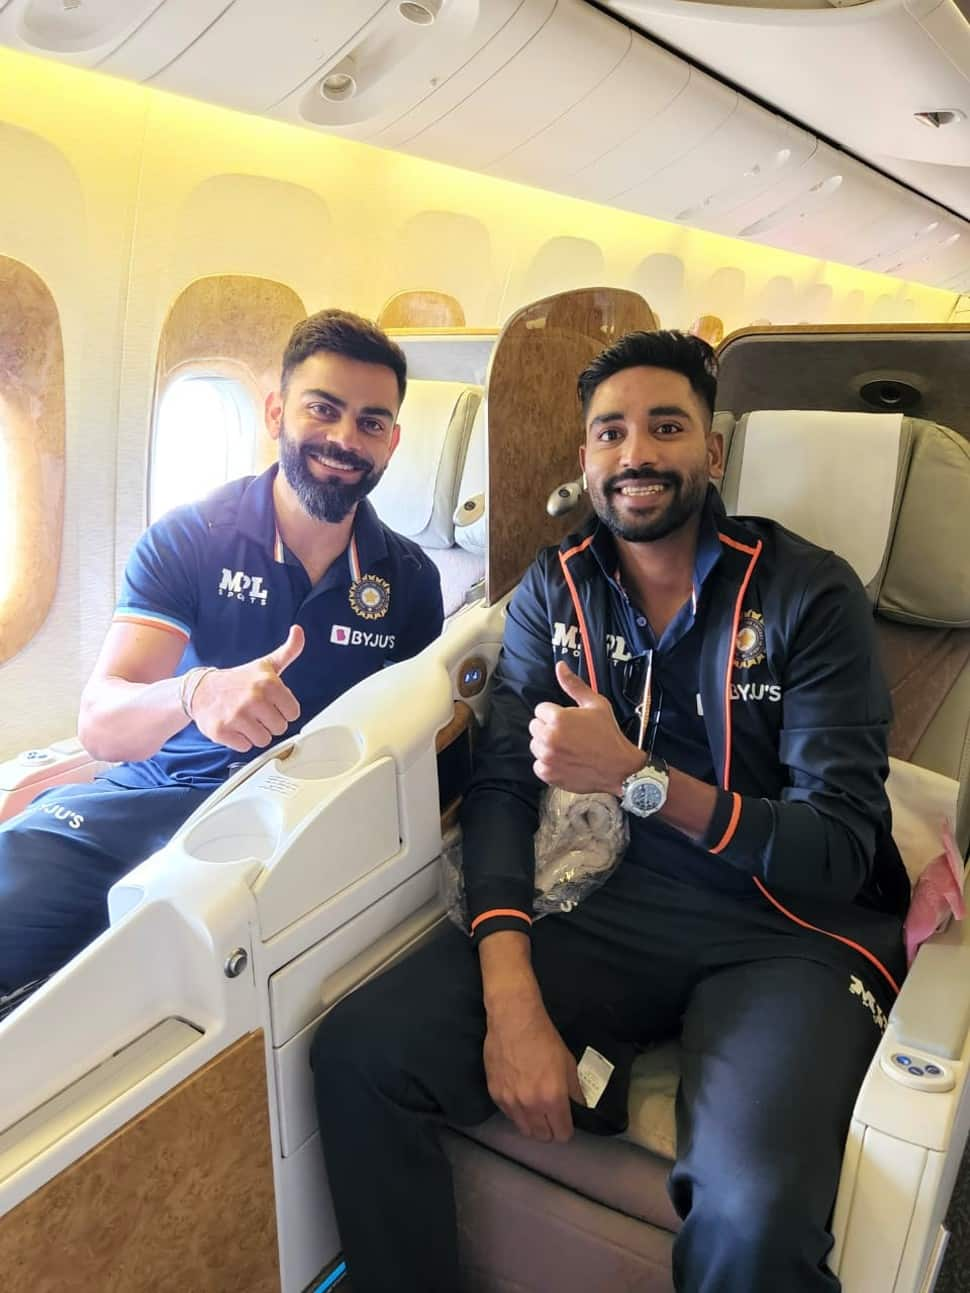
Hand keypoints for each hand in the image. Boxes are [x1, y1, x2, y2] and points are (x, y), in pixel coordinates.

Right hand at [191, 625, 304, 752]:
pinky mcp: (222, 731)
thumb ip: (288, 651)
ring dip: (255, 733)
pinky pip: (245, 747)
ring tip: (245, 719)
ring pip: (263, 740)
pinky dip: (240, 740)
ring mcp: (236, 716)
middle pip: (279, 728)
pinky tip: (234, 726)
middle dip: (269, 722)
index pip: (293, 713)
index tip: (271, 703)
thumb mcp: (265, 665)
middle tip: (256, 712)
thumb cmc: (238, 680)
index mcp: (268, 683)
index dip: (282, 710)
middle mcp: (253, 699)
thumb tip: (299, 631)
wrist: (201, 690)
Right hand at [483, 994, 583, 1142]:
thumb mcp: (568, 1062)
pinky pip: (508, 1114)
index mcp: (553, 1098)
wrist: (514, 1020)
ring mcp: (510, 1101)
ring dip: (532, 1124)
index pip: (562, 1133)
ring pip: (524, 1129)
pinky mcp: (494, 1094)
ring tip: (535, 1109)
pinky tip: (519, 1096)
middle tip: (551, 1117)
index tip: (566, 1123)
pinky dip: (516, 1112)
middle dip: (550, 1130)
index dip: (566, 1130)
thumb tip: (580, 1105)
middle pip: (542, 1136)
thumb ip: (575, 1089)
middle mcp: (531, 1105)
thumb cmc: (545, 1038)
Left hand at [529, 661, 643, 794]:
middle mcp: (549, 737)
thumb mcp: (595, 704)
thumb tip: (560, 666)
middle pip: (535, 727)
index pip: (540, 710)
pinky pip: (538, 765)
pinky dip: (549, 764)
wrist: (619, 767)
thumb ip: (573, 685)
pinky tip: (565, 760)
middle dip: (549, 728)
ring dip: (547, 745)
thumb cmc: (608, 735)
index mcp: (558, 718)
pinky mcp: (548, 774)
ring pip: (535, 745)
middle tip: (569, 734)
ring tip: (568, 747)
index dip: (555, 714)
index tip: (568, 720)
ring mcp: (547, 757)